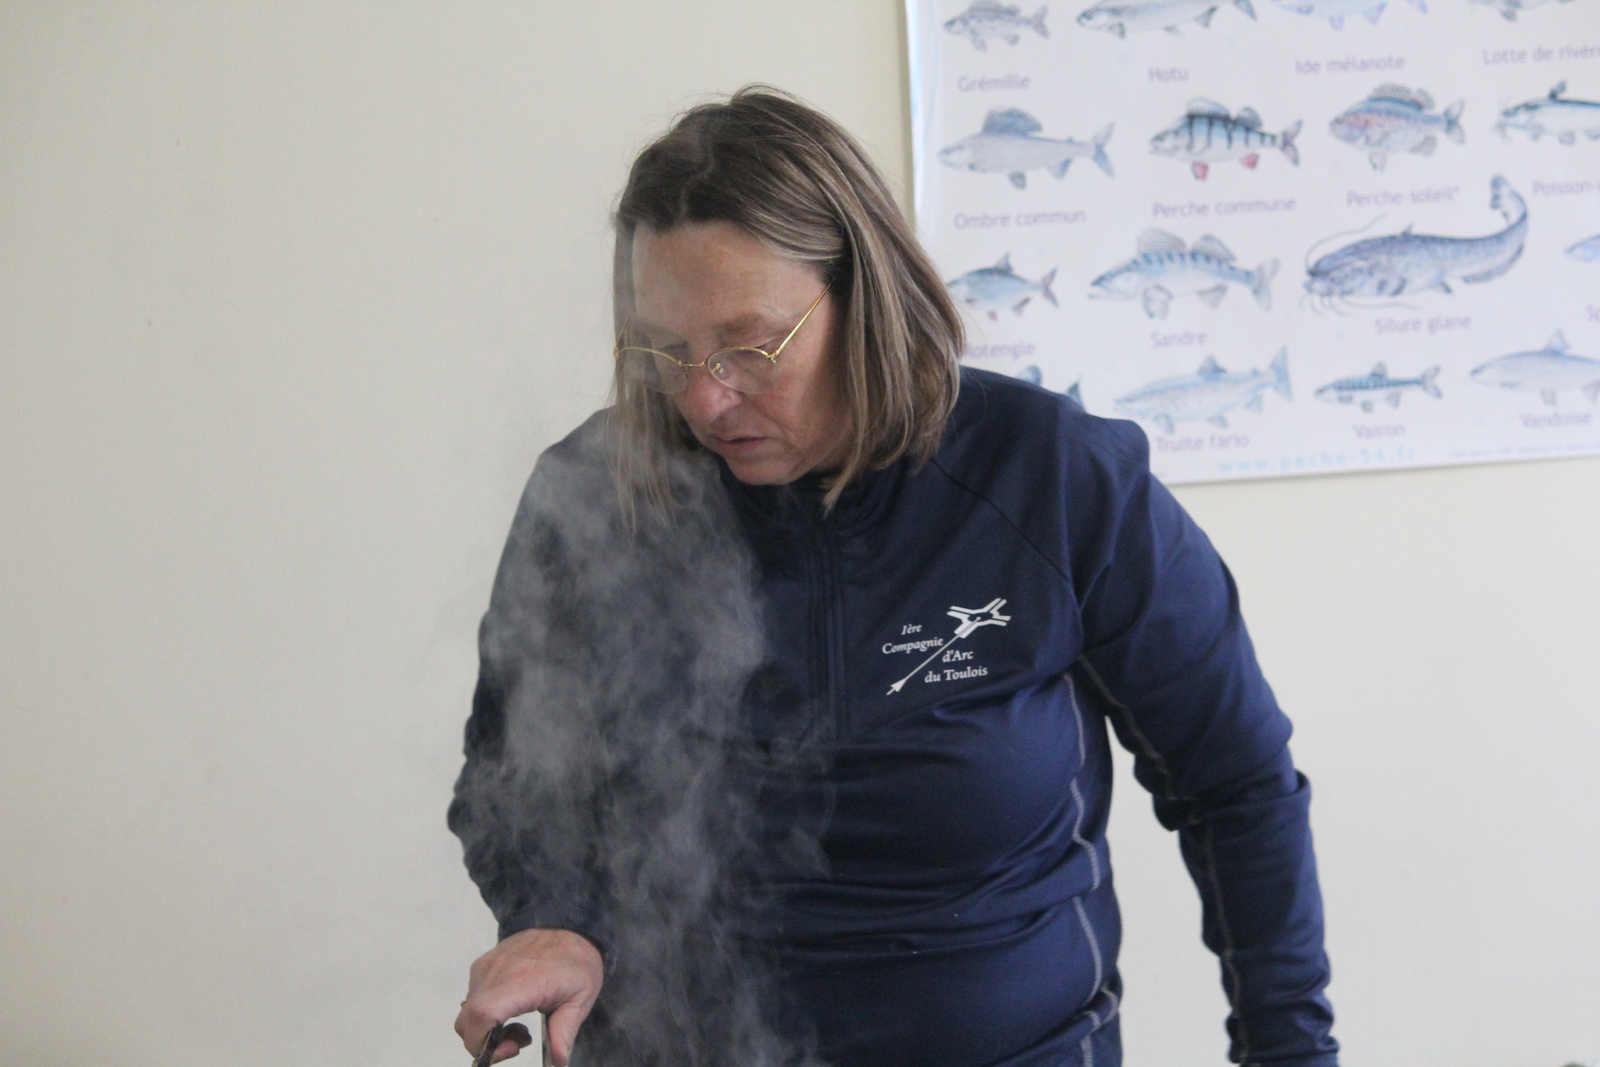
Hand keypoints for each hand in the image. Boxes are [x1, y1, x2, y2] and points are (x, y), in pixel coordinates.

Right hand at [455, 928, 603, 1065]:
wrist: (569, 925)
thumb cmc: (577, 962)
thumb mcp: (580, 1000)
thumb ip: (564, 1032)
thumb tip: (558, 1061)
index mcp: (522, 980)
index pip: (482, 1015)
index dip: (485, 1043)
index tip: (510, 1049)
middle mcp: (497, 971)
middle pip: (466, 1022)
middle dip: (485, 1043)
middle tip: (517, 1041)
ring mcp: (487, 966)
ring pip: (467, 1012)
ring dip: (486, 1028)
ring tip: (519, 1024)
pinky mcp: (483, 964)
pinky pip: (472, 997)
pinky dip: (485, 1012)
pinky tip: (512, 1008)